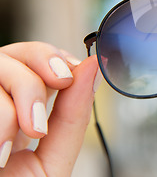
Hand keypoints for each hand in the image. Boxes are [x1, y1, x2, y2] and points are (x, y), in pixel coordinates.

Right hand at [0, 42, 99, 176]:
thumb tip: (92, 68)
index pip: (34, 56)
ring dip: (7, 110)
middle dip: (33, 79)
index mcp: (18, 105)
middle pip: (12, 54)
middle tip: (40, 121)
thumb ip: (72, 115)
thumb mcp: (51, 159)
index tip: (68, 77)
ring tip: (9, 148)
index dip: (52, 57)